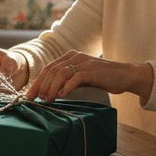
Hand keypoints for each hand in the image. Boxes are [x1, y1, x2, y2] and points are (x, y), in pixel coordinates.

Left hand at [26, 50, 153, 103]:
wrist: (126, 75)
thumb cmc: (103, 78)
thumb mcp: (82, 78)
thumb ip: (68, 81)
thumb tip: (52, 92)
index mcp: (71, 56)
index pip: (49, 68)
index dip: (38, 81)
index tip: (30, 95)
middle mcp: (76, 56)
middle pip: (51, 70)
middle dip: (40, 85)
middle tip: (34, 99)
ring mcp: (84, 62)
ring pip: (61, 73)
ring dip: (51, 87)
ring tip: (48, 99)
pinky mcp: (93, 70)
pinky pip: (76, 77)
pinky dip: (67, 87)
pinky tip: (62, 96)